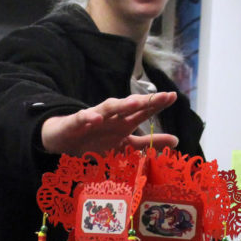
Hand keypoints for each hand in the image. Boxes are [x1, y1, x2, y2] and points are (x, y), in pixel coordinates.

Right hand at [40, 92, 178, 154]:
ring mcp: (94, 117)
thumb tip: (177, 141)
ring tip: (136, 102)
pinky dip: (90, 117)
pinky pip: (83, 118)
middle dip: (146, 100)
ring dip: (122, 104)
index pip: (143, 111)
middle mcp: (112, 116)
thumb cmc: (96, 140)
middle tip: (162, 96)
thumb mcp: (125, 145)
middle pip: (130, 105)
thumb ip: (149, 142)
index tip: (173, 96)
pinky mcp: (76, 122)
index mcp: (124, 122)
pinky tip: (96, 119)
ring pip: (110, 108)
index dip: (157, 103)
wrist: (64, 141)